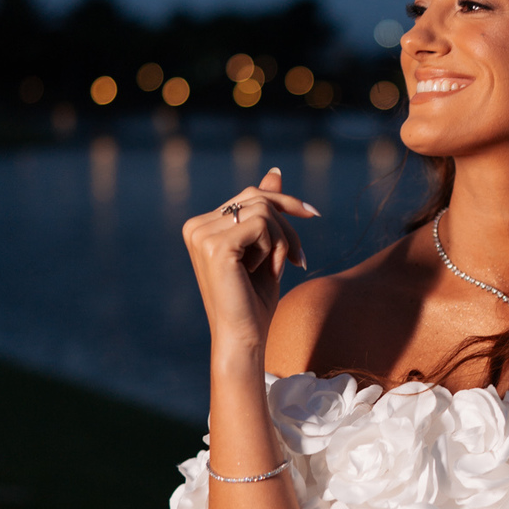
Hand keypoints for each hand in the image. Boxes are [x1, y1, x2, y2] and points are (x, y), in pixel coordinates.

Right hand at [182, 167, 319, 352]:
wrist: (245, 337)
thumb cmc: (253, 300)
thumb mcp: (265, 248)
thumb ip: (265, 210)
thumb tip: (274, 171)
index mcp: (201, 226)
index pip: (250, 195)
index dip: (284, 203)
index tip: (312, 213)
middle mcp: (196, 226)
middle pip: (258, 198)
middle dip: (287, 226)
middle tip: (299, 258)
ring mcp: (202, 235)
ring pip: (263, 210)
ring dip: (282, 240)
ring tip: (278, 269)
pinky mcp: (216, 245)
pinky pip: (261, 224)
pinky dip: (276, 247)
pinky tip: (268, 271)